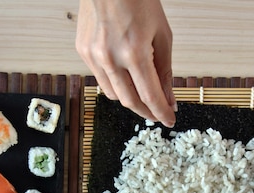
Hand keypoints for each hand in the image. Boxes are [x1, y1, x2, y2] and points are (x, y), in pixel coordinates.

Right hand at [75, 0, 176, 126]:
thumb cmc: (139, 0)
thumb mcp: (162, 35)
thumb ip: (165, 70)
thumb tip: (168, 98)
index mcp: (134, 52)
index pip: (150, 96)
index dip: (161, 112)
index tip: (170, 120)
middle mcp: (110, 57)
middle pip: (130, 101)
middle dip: (146, 111)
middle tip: (158, 112)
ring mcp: (93, 56)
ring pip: (113, 95)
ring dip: (130, 99)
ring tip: (142, 93)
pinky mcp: (83, 52)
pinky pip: (101, 79)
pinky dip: (115, 84)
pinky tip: (125, 76)